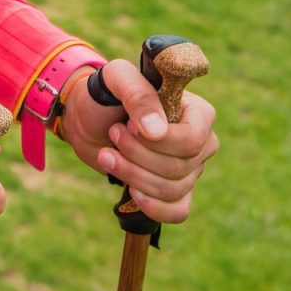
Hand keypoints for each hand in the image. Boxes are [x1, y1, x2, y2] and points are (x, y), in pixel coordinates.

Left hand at [60, 58, 218, 223]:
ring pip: (172, 189)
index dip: (156, 141)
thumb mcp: (117, 79)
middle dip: (137, 156)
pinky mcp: (176, 190)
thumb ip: (138, 96)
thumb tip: (158, 132)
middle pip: (179, 167)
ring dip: (133, 176)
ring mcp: (191, 169)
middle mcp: (202, 142)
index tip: (128, 124)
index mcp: (198, 112)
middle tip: (112, 134)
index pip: (191, 140)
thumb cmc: (108, 94)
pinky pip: (178, 211)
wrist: (89, 119)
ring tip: (107, 155)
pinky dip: (154, 207)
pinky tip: (131, 192)